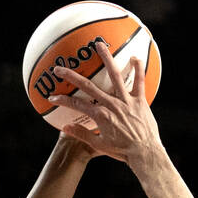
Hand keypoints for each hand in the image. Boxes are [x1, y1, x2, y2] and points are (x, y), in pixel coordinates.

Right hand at [47, 41, 163, 166]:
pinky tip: (135, 57)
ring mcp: (126, 100)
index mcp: (100, 116)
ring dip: (106, 58)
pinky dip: (138, 69)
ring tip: (99, 45)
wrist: (144, 153)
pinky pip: (139, 81)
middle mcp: (111, 104)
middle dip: (72, 76)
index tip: (52, 97)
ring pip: (114, 75)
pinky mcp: (140, 100)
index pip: (76, 105)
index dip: (62, 101)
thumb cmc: (122, 151)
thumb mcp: (100, 145)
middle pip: (88, 86)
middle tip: (60, 67)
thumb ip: (82, 134)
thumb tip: (65, 127)